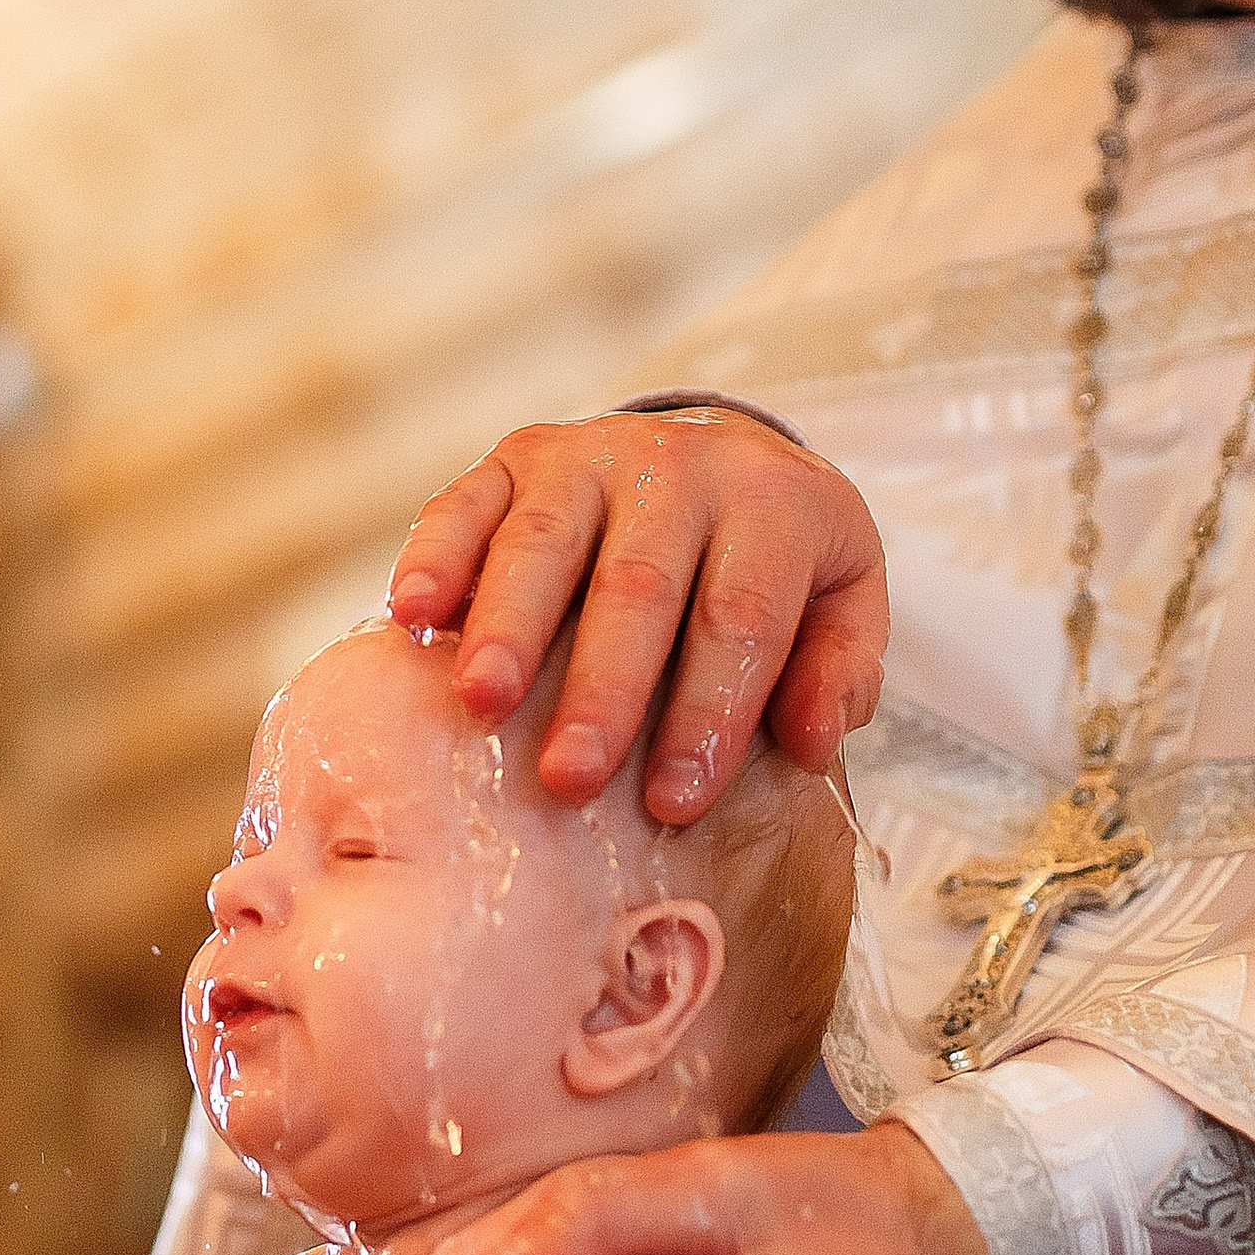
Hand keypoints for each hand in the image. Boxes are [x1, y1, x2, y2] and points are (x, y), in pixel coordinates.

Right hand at [388, 411, 886, 821]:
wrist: (721, 455)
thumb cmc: (776, 561)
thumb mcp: (842, 603)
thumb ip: (837, 673)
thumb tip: (808, 743)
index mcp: (773, 504)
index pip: (741, 617)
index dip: (709, 711)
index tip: (675, 801)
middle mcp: (678, 466)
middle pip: (636, 585)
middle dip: (603, 688)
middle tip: (570, 778)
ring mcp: (588, 454)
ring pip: (543, 541)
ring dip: (508, 626)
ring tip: (483, 702)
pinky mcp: (517, 457)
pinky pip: (466, 502)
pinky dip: (434, 557)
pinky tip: (411, 618)